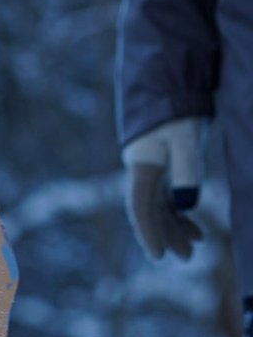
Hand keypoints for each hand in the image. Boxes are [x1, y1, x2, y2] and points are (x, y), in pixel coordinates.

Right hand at [122, 118, 205, 261]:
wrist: (168, 80)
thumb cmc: (177, 106)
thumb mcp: (185, 136)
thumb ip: (187, 168)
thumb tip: (187, 204)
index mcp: (143, 165)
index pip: (141, 208)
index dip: (149, 234)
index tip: (159, 257)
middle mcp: (143, 171)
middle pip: (151, 211)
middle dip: (167, 235)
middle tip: (187, 257)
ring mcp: (153, 168)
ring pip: (160, 205)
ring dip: (175, 225)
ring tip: (195, 243)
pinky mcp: (164, 163)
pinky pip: (167, 194)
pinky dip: (178, 210)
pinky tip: (190, 221)